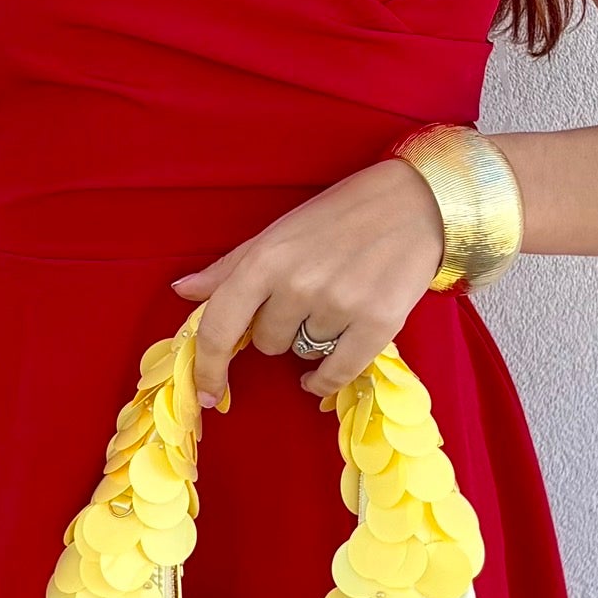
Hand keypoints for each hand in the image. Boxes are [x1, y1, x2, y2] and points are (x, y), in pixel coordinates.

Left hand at [167, 156, 445, 406]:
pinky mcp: (378, 322)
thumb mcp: (278, 233)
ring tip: (337, 302)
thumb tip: (183, 292)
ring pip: (303, 354)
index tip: (206, 393)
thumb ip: (230, 268)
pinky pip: (336, 373)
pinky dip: (327, 378)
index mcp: (266, 258)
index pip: (219, 326)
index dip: (207, 367)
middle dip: (280, 329)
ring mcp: (338, 305)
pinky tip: (327, 368)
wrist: (414, 203)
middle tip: (308, 296)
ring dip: (313, 339)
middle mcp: (298, 283)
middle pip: (266, 343)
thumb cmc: (339, 215)